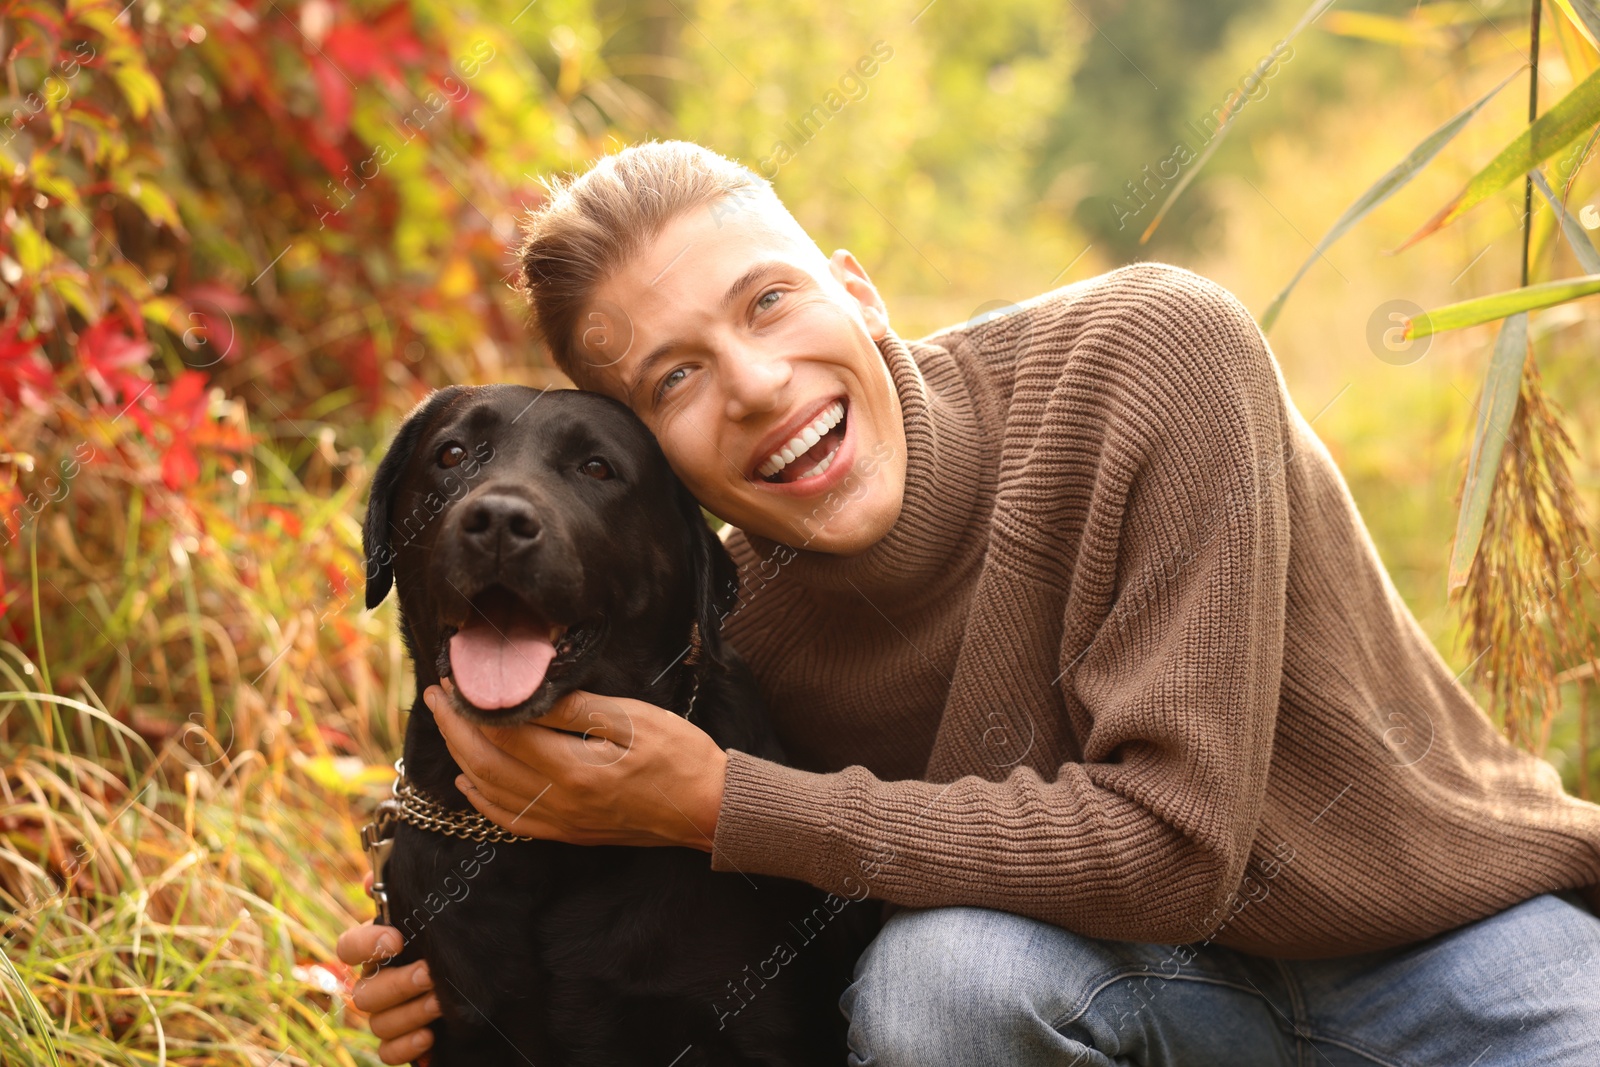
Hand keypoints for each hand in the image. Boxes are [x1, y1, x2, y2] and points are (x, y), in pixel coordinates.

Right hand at [336, 874, 440, 1065]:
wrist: (485, 969)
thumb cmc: (455, 935)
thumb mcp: (439, 909)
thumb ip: (410, 893)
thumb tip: (371, 881)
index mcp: (380, 951)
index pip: (349, 948)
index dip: (365, 945)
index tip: (397, 939)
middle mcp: (376, 983)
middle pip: (364, 993)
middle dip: (398, 984)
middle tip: (430, 974)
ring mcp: (388, 1015)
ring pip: (378, 1024)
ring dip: (409, 1013)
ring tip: (441, 1002)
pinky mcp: (403, 1043)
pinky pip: (387, 1053)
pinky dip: (406, 1047)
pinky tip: (431, 1036)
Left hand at [426, 680, 727, 849]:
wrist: (709, 809)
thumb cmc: (681, 757)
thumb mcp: (634, 719)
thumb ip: (577, 709)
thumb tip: (528, 697)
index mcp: (573, 770)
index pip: (503, 735)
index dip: (471, 707)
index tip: (453, 681)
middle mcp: (560, 802)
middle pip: (485, 764)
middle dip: (454, 729)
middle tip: (435, 697)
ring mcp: (563, 822)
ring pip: (491, 793)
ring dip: (461, 759)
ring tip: (447, 728)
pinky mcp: (571, 834)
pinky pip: (512, 821)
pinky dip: (482, 801)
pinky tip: (469, 784)